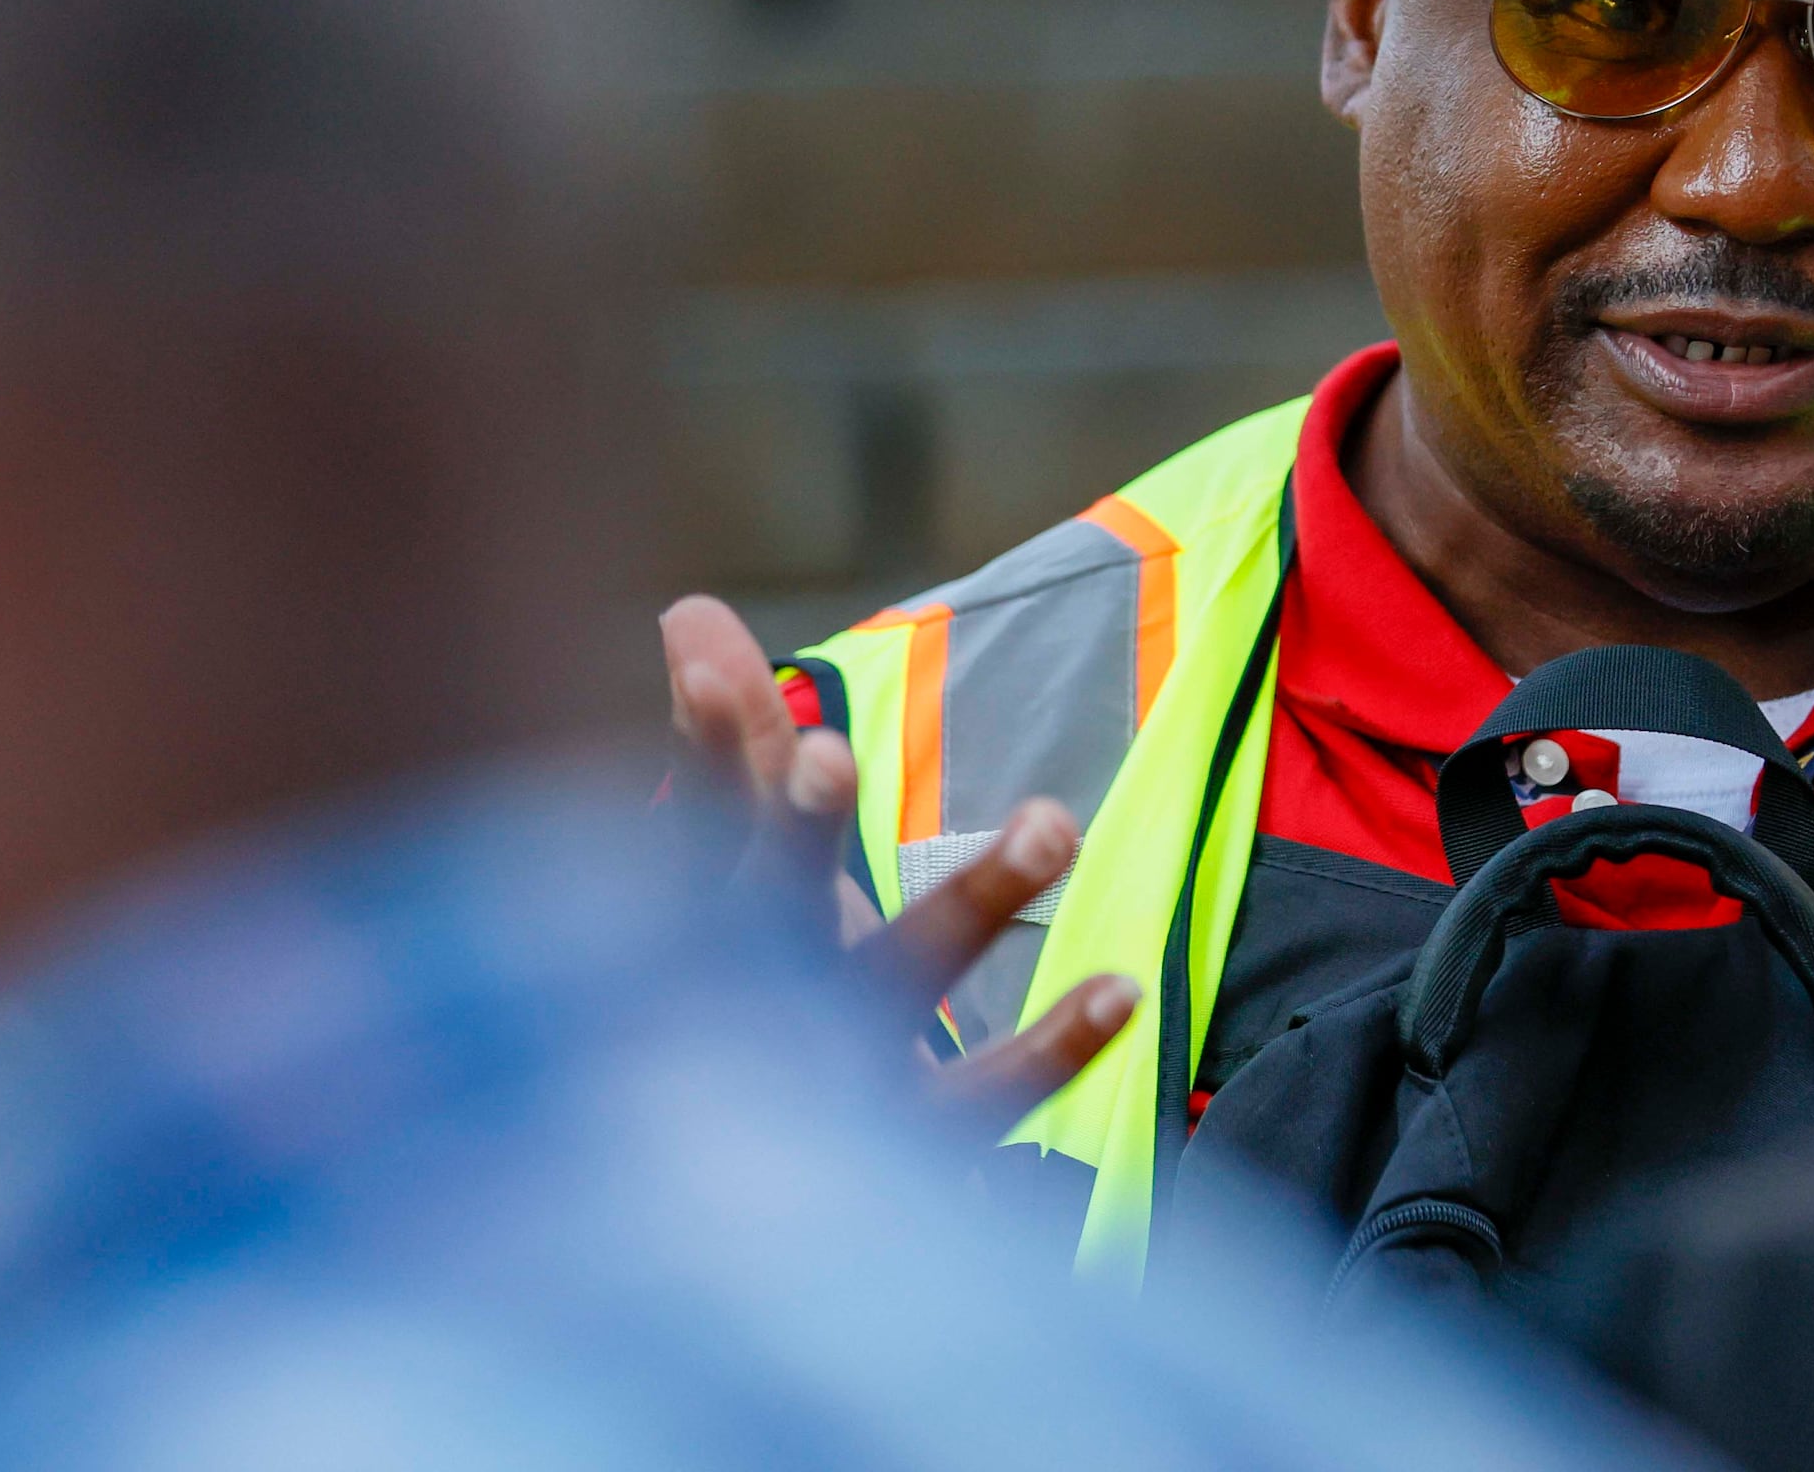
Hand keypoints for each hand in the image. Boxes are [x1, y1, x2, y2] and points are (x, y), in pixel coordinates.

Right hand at [661, 594, 1138, 1129]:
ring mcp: (822, 1077)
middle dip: (795, 833)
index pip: (695, 826)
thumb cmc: (740, 995)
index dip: (707, 753)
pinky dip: (1050, 1049)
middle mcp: (746, 1002)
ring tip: (1053, 820)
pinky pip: (980, 1098)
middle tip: (826, 754)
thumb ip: (736, 748)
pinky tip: (1123, 986)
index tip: (722, 675)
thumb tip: (690, 607)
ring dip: (969, 901)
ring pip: (893, 985)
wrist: (722, 1206)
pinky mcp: (898, 1140)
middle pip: (769, 907)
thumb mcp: (740, 870)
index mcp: (694, 926)